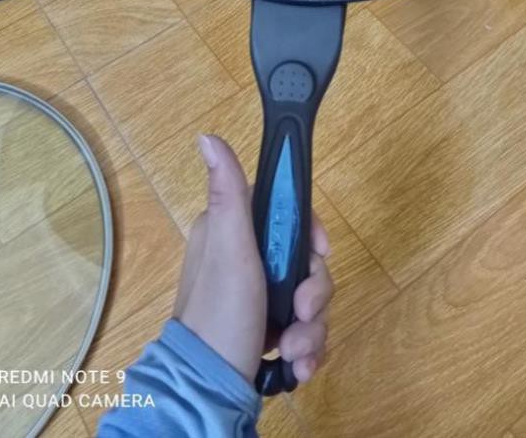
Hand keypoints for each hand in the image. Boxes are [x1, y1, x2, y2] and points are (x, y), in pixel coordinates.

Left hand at [173, 134, 333, 384]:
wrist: (211, 389)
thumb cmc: (222, 312)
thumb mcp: (229, 248)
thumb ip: (228, 193)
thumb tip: (207, 136)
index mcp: (232, 232)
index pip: (287, 214)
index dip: (310, 233)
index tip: (319, 253)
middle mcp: (246, 260)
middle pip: (305, 260)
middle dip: (314, 292)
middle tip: (303, 312)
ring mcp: (259, 297)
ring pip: (311, 297)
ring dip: (312, 328)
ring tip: (295, 350)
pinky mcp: (269, 330)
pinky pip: (306, 329)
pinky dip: (308, 347)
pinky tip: (299, 365)